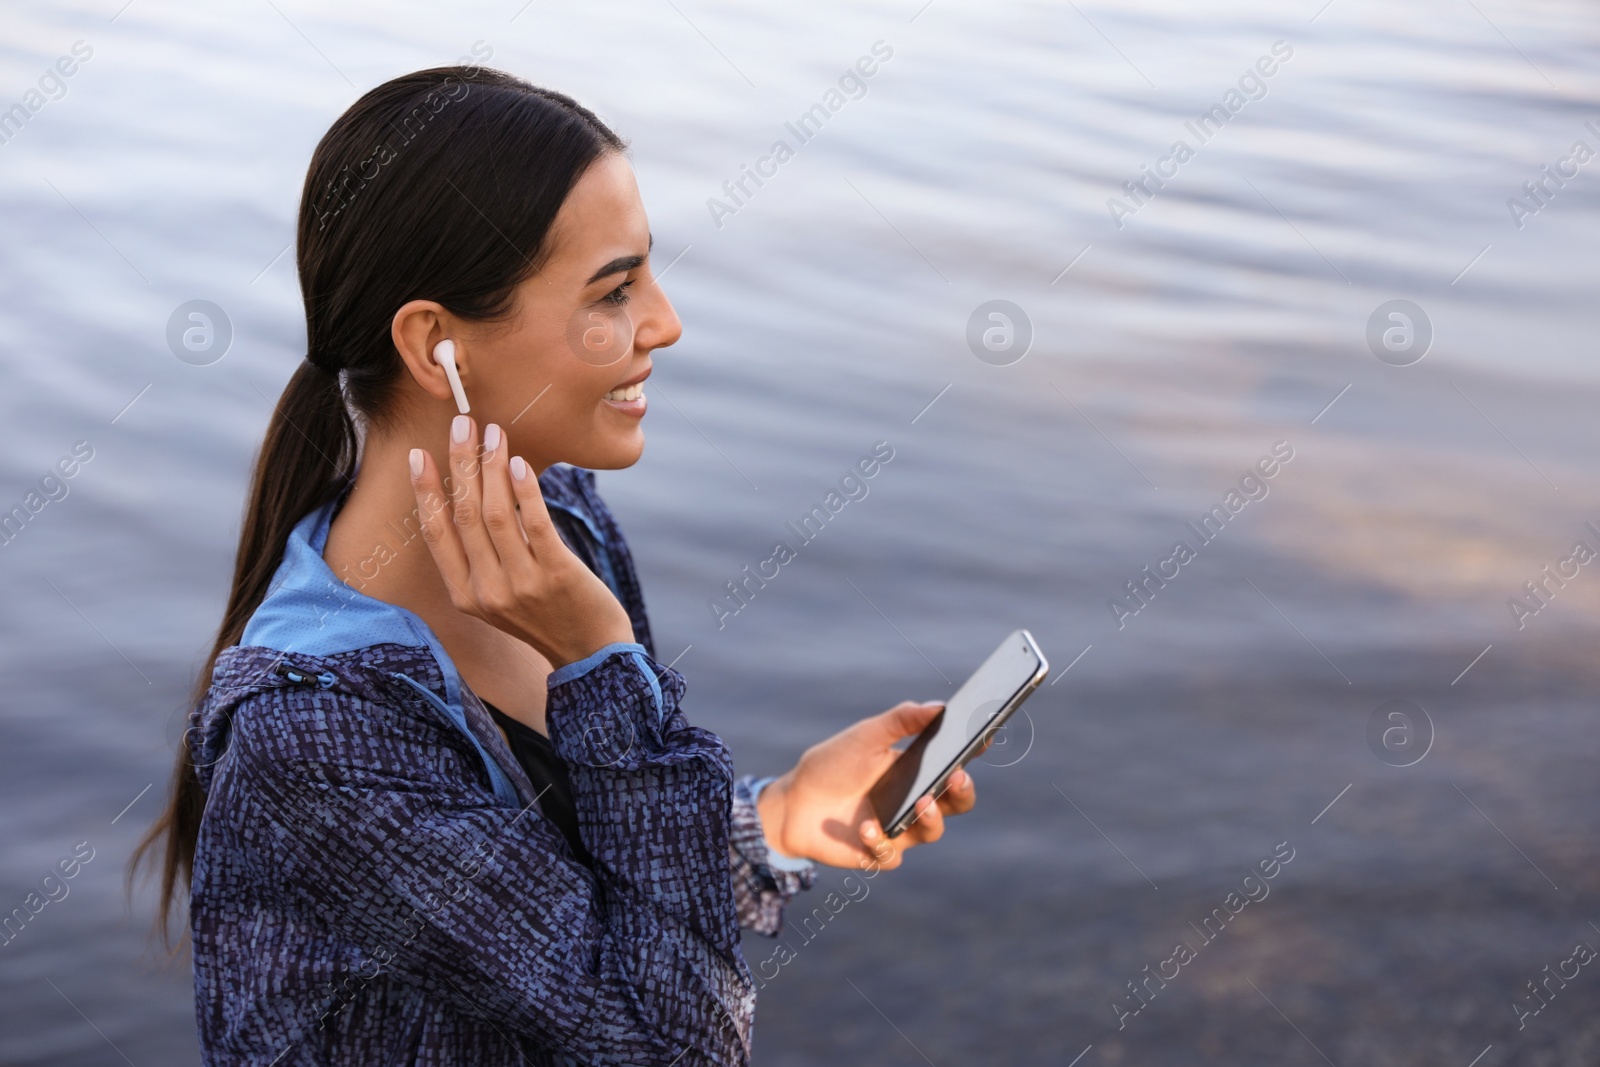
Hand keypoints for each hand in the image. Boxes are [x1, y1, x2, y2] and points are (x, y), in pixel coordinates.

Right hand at [408, 416, 634, 667]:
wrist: (592, 653)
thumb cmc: (546, 615)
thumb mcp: (499, 596)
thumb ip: (482, 558)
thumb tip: (470, 495)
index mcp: (465, 596)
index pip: (436, 535)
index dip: (425, 491)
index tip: (418, 454)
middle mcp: (486, 591)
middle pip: (464, 515)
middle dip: (460, 463)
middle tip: (461, 425)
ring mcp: (521, 584)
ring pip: (495, 514)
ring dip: (491, 467)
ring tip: (494, 434)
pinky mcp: (556, 574)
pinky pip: (533, 523)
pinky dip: (524, 490)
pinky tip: (518, 463)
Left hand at [756, 702, 978, 870]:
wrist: (792, 802)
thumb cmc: (832, 764)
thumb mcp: (865, 736)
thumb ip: (900, 721)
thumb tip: (938, 706)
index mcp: (916, 769)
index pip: (954, 761)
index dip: (972, 752)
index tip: (983, 738)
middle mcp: (914, 801)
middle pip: (957, 801)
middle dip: (963, 792)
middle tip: (957, 777)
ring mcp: (899, 828)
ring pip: (933, 831)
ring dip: (931, 818)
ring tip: (920, 802)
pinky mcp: (878, 853)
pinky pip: (892, 854)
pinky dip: (881, 841)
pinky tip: (867, 828)